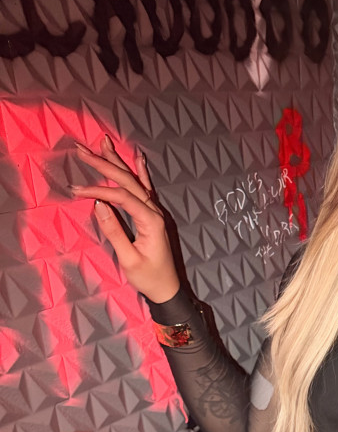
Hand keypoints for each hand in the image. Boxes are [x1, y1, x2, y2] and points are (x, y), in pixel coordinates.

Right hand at [69, 135, 179, 302]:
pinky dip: (140, 172)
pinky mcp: (152, 215)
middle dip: (104, 164)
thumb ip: (115, 232)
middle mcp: (154, 211)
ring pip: (134, 181)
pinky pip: (145, 188)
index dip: (98, 191)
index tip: (76, 191)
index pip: (121, 197)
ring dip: (117, 162)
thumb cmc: (149, 278)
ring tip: (104, 142)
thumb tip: (98, 206)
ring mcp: (155, 211)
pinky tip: (138, 157)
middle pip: (127, 181)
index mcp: (150, 221)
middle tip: (81, 149)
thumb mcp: (129, 259)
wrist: (167, 289)